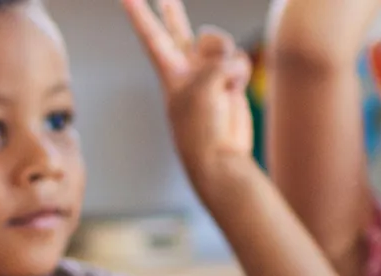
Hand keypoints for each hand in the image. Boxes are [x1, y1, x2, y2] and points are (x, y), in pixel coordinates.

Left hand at [122, 0, 255, 189]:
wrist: (219, 156)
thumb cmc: (201, 126)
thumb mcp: (203, 86)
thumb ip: (217, 62)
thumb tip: (234, 63)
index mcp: (169, 71)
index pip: (151, 35)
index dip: (139, 14)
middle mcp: (187, 68)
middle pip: (178, 30)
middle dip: (172, 12)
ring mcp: (209, 73)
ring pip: (220, 43)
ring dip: (226, 58)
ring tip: (225, 84)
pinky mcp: (230, 79)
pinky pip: (239, 59)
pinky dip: (240, 74)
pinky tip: (234, 92)